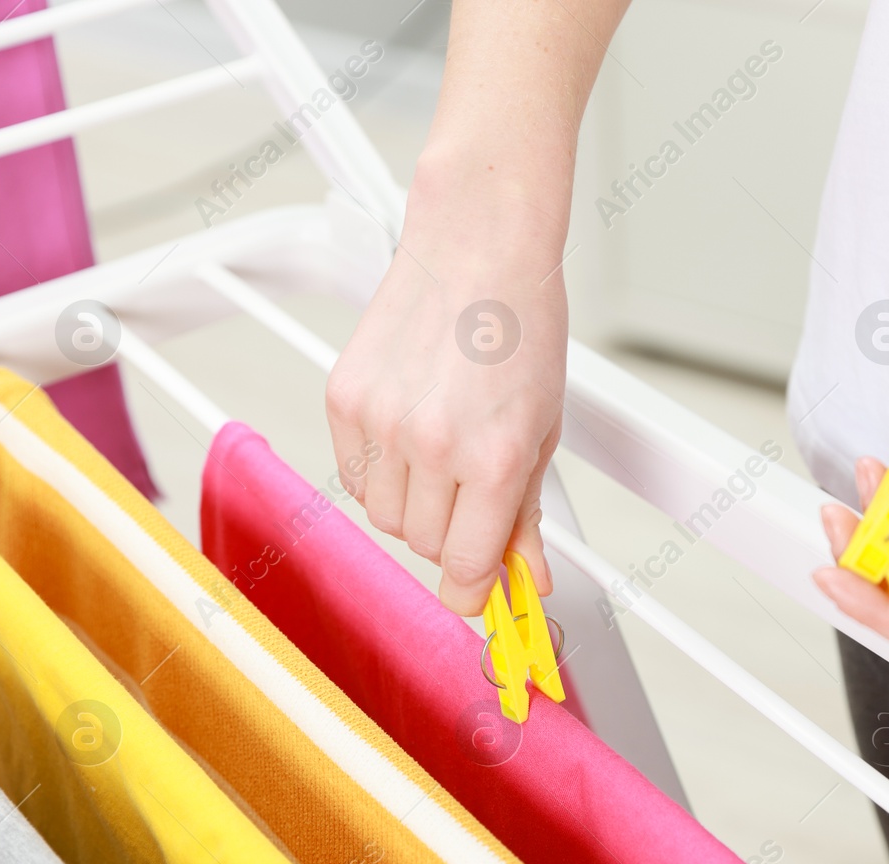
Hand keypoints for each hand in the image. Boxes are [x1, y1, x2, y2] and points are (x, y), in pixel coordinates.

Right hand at [326, 148, 567, 614]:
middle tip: (473, 491)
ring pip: (385, 518)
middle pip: (424, 547)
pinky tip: (409, 432)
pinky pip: (354, 477)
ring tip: (443, 452)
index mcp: (494, 458)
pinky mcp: (343, 398)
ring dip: (414, 505)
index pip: (465, 568)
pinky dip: (379, 472)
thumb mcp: (544, 432)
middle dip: (451, 534)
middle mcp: (433, 445)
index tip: (476, 590)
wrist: (478, 247)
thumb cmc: (520, 328)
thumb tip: (527, 578)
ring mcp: (381, 422)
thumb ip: (528, 515)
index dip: (472, 589)